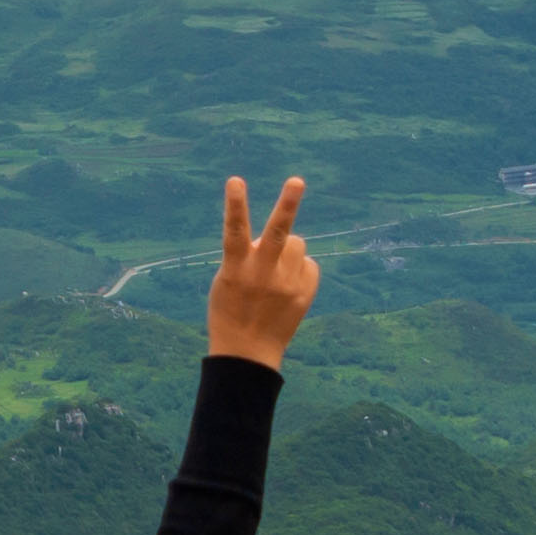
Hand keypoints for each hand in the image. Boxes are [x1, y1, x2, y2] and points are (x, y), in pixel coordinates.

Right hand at [200, 174, 318, 366]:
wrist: (247, 353)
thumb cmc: (230, 310)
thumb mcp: (226, 281)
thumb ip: (245, 256)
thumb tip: (271, 238)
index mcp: (236, 269)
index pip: (235, 231)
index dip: (235, 204)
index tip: (235, 180)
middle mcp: (262, 275)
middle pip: (278, 233)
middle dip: (287, 204)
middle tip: (297, 181)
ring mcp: (286, 286)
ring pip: (297, 244)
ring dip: (288, 248)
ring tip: (276, 268)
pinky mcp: (304, 295)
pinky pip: (309, 265)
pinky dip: (300, 269)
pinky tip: (288, 286)